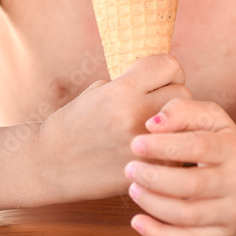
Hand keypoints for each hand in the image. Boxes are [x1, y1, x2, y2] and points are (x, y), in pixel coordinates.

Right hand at [38, 55, 189, 203]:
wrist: (49, 163)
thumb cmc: (72, 124)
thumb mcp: (97, 92)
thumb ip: (131, 84)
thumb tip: (164, 80)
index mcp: (120, 90)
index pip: (168, 65)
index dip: (165, 70)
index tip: (157, 80)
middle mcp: (134, 114)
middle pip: (182, 93)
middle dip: (172, 96)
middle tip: (158, 105)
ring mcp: (143, 145)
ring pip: (186, 125)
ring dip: (177, 124)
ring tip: (158, 128)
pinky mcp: (147, 169)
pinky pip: (177, 153)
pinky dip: (170, 152)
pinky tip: (152, 152)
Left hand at [124, 98, 235, 235]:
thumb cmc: (227, 143)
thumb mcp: (213, 118)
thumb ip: (183, 111)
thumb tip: (152, 124)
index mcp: (235, 150)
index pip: (198, 147)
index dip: (164, 145)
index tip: (136, 143)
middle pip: (191, 185)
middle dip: (154, 178)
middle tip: (129, 168)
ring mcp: (232, 213)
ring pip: (187, 216)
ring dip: (153, 203)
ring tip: (133, 188)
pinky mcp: (223, 235)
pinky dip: (159, 234)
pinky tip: (137, 221)